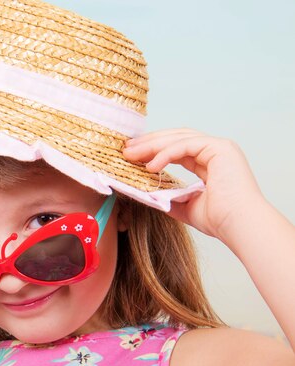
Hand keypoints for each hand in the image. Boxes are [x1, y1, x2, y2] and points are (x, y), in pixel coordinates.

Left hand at [123, 129, 264, 239]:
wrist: (239, 226)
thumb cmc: (219, 220)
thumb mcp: (185, 206)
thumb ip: (169, 197)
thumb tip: (146, 194)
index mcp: (210, 162)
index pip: (177, 148)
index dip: (153, 149)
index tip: (132, 155)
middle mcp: (216, 150)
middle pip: (176, 138)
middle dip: (149, 143)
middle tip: (126, 150)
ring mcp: (220, 147)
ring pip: (179, 138)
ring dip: (152, 145)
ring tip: (131, 155)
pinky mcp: (221, 148)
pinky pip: (186, 145)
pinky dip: (166, 154)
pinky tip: (150, 166)